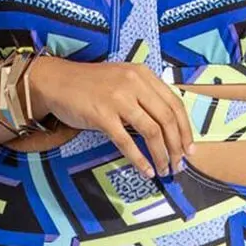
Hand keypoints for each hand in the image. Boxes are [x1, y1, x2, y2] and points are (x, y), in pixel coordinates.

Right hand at [30, 57, 194, 177]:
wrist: (56, 81)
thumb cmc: (90, 85)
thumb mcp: (123, 80)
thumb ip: (145, 95)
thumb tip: (168, 127)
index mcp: (143, 75)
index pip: (175, 103)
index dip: (185, 129)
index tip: (190, 149)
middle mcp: (134, 83)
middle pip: (167, 118)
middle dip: (177, 146)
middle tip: (179, 165)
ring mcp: (118, 98)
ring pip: (151, 131)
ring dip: (161, 154)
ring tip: (164, 169)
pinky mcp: (101, 115)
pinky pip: (126, 141)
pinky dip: (139, 159)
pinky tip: (146, 170)